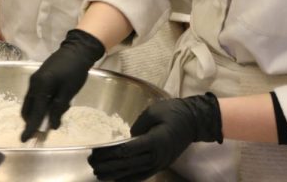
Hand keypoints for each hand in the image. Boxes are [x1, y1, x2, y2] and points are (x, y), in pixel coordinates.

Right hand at [19, 28, 104, 141]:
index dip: (31, 127)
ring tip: (52, 115)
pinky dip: (40, 104)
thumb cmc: (75, 71)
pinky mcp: (38, 78)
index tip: (24, 139)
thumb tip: (52, 125)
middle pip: (28, 108)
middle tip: (42, 129)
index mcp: (41, 87)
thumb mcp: (68, 92)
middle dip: (33, 120)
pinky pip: (35, 96)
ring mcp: (34, 80)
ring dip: (37, 112)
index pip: (35, 112)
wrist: (77, 50)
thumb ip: (58, 109)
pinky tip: (53, 104)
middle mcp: (33, 84)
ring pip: (31, 102)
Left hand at [88, 93, 222, 181]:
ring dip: (116, 174)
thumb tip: (128, 138)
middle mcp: (157, 156)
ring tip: (99, 175)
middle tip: (92, 164)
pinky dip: (129, 178)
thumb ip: (138, 125)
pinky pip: (143, 175)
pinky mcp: (161, 165)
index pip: (128, 151)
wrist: (194, 121)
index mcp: (155, 141)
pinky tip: (117, 179)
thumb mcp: (154, 111)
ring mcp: (160, 163)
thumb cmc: (173, 112)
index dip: (110, 153)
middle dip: (108, 165)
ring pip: (134, 173)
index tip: (96, 152)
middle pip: (128, 164)